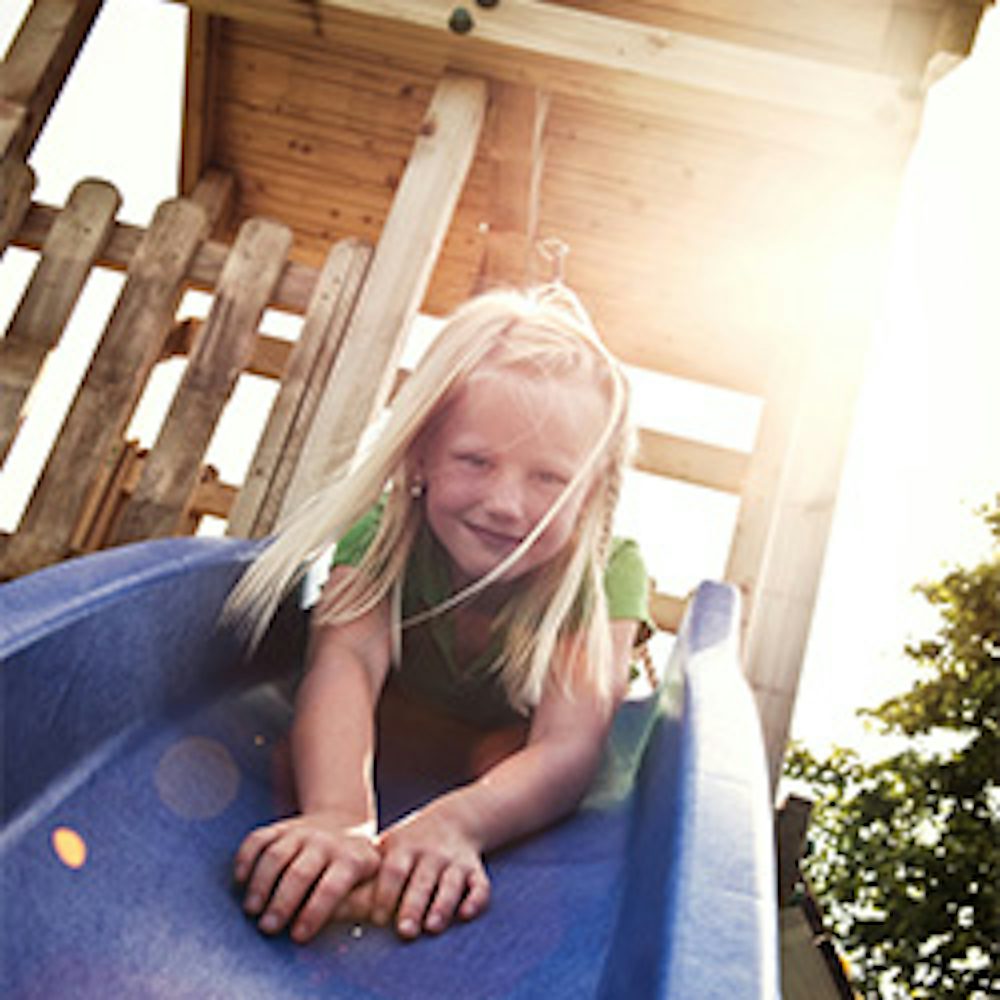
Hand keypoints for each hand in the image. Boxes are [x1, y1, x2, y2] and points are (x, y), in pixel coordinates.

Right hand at [234, 812, 379, 942]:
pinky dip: (245, 857)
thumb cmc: (355, 868)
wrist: (345, 823)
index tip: (297, 937)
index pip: (331, 888)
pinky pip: (258, 839)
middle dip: (282, 903)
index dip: (314, 913)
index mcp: (351, 860)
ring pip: (276, 855)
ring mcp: (301, 832)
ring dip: (260, 884)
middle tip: (267, 928)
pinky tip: (239, 879)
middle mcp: (325, 843)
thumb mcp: (368, 880)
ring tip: (251, 909)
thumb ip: (356, 904)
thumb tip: (340, 933)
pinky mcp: (281, 827)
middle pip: (299, 873)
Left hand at [371, 800, 490, 938]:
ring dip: (442, 905)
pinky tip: (465, 913)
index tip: (377, 918)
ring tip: (432, 926)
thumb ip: (366, 869)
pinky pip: (480, 885)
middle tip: (405, 931)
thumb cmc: (410, 845)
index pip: (393, 870)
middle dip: (413, 905)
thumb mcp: (388, 846)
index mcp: (405, 848)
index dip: (386, 894)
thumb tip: (331, 902)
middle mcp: (431, 853)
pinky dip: (475, 899)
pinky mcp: (476, 870)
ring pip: (451, 883)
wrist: (453, 820)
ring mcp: (454, 861)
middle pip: (422, 879)